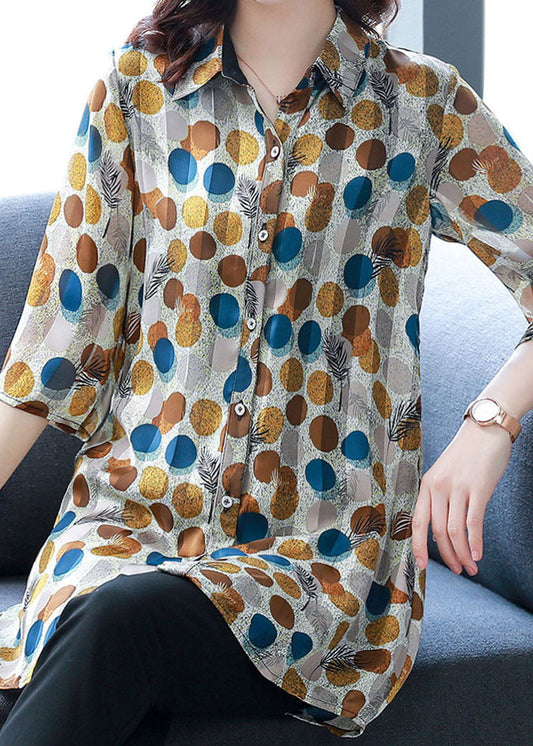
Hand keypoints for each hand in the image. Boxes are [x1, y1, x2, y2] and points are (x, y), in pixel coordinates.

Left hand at [412, 416, 512, 575]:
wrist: (486, 428)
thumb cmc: (467, 453)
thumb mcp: (445, 473)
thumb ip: (441, 496)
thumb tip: (442, 527)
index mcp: (427, 484)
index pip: (417, 522)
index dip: (418, 546)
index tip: (422, 565)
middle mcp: (438, 487)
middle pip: (438, 531)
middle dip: (447, 556)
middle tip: (458, 570)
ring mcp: (458, 487)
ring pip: (455, 530)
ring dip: (462, 554)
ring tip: (470, 567)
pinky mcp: (478, 488)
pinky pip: (473, 521)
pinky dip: (475, 542)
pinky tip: (478, 554)